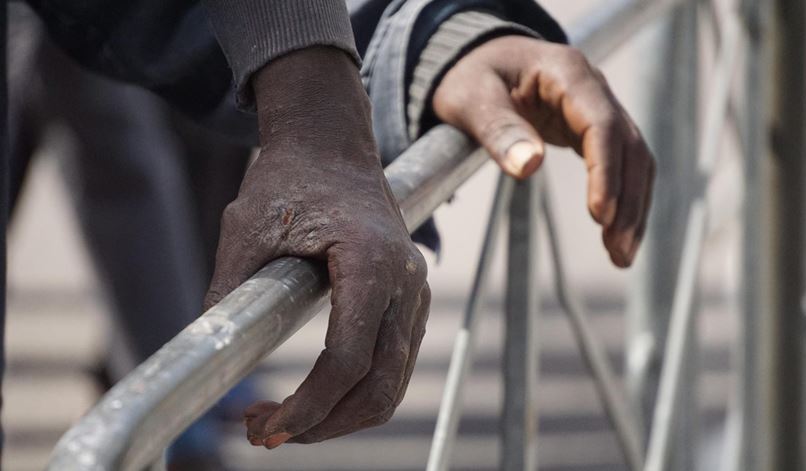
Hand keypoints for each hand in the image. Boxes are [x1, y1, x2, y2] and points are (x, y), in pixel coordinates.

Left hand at [205, 47, 429, 447]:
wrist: (330, 145)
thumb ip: (229, 296)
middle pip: (380, 386)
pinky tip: (314, 394)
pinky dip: (357, 391)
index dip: (307, 407)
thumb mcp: (247, 229)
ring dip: (340, 415)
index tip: (265, 426)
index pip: (348, 360)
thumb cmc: (290, 179)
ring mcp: (415, 292)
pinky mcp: (409, 300)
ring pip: (392, 382)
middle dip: (325, 425)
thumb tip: (207, 363)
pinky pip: (393, 363)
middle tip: (267, 435)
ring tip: (282, 420)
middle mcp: (406, 281)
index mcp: (371, 261)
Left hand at [433, 36, 654, 266]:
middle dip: (628, 202)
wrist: (473, 60)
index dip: (606, 172)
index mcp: (567, 72)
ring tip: (620, 255)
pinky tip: (615, 233)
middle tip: (617, 251)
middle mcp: (592, 88)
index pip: (602, 124)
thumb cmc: (470, 75)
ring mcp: (597, 107)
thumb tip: (529, 166)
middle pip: (629, 146)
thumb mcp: (471, 99)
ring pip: (633, 159)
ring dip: (632, 208)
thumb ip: (499, 130)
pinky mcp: (591, 129)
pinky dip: (622, 200)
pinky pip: (619, 165)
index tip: (599, 215)